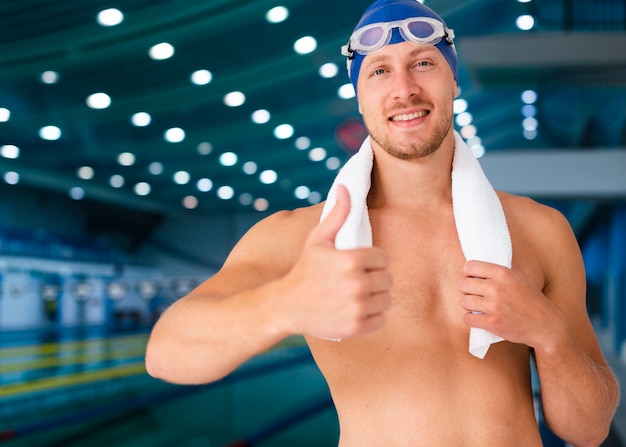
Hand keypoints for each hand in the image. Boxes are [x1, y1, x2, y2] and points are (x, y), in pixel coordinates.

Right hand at [281, 185, 391, 339]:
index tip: (355, 264)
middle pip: (387, 279)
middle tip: (355, 280)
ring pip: (387, 299)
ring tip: (356, 295)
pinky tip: (355, 309)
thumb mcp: (318, 239)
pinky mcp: (357, 327)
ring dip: (375, 297)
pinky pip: (381, 319)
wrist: (287, 305)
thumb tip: (345, 186)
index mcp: (352, 260)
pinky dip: (372, 316)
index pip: (382, 258)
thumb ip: (337, 213)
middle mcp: (357, 284)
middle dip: (374, 278)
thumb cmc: (305, 269)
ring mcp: (357, 308)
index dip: (370, 260)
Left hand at [459, 260, 564, 348]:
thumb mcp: (518, 277)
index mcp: (503, 273)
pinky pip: (467, 318)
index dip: (468, 274)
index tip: (473, 280)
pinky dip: (471, 319)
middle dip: (466, 290)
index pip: (469, 267)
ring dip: (468, 306)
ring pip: (463, 302)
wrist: (546, 325)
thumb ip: (499, 271)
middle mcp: (497, 287)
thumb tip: (475, 266)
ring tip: (478, 307)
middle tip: (475, 295)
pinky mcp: (492, 322)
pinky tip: (480, 318)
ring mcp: (494, 306)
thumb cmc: (531, 300)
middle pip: (463, 284)